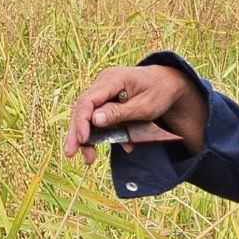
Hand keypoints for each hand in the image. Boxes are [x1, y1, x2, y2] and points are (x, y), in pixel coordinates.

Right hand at [63, 65, 207, 165]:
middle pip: (82, 108)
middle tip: (70, 153)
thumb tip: (94, 120)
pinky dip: (99, 134)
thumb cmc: (159, 93)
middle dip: (77, 132)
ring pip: (87, 115)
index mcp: (113, 79)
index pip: (88, 100)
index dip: (82, 121)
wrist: (167, 84)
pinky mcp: (105, 101)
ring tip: (88, 158)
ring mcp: (103, 91)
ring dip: (86, 137)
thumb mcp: (144, 106)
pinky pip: (98, 118)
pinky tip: (100, 148)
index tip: (83, 139)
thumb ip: (119, 113)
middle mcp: (103, 83)